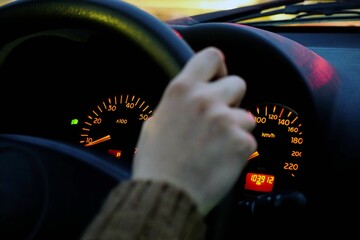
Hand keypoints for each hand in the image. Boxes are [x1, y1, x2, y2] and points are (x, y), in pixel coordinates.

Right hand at [132, 47, 256, 214]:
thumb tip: (190, 98)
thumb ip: (178, 103)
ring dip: (236, 129)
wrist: (164, 195)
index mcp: (182, 90)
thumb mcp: (155, 122)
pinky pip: (249, 140)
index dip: (219, 66)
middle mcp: (205, 99)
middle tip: (219, 119)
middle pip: (238, 83)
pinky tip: (221, 161)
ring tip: (216, 147)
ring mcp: (225, 121)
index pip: (211, 56)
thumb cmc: (156, 162)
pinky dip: (239, 150)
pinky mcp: (240, 143)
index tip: (218, 78)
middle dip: (232, 100)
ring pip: (246, 116)